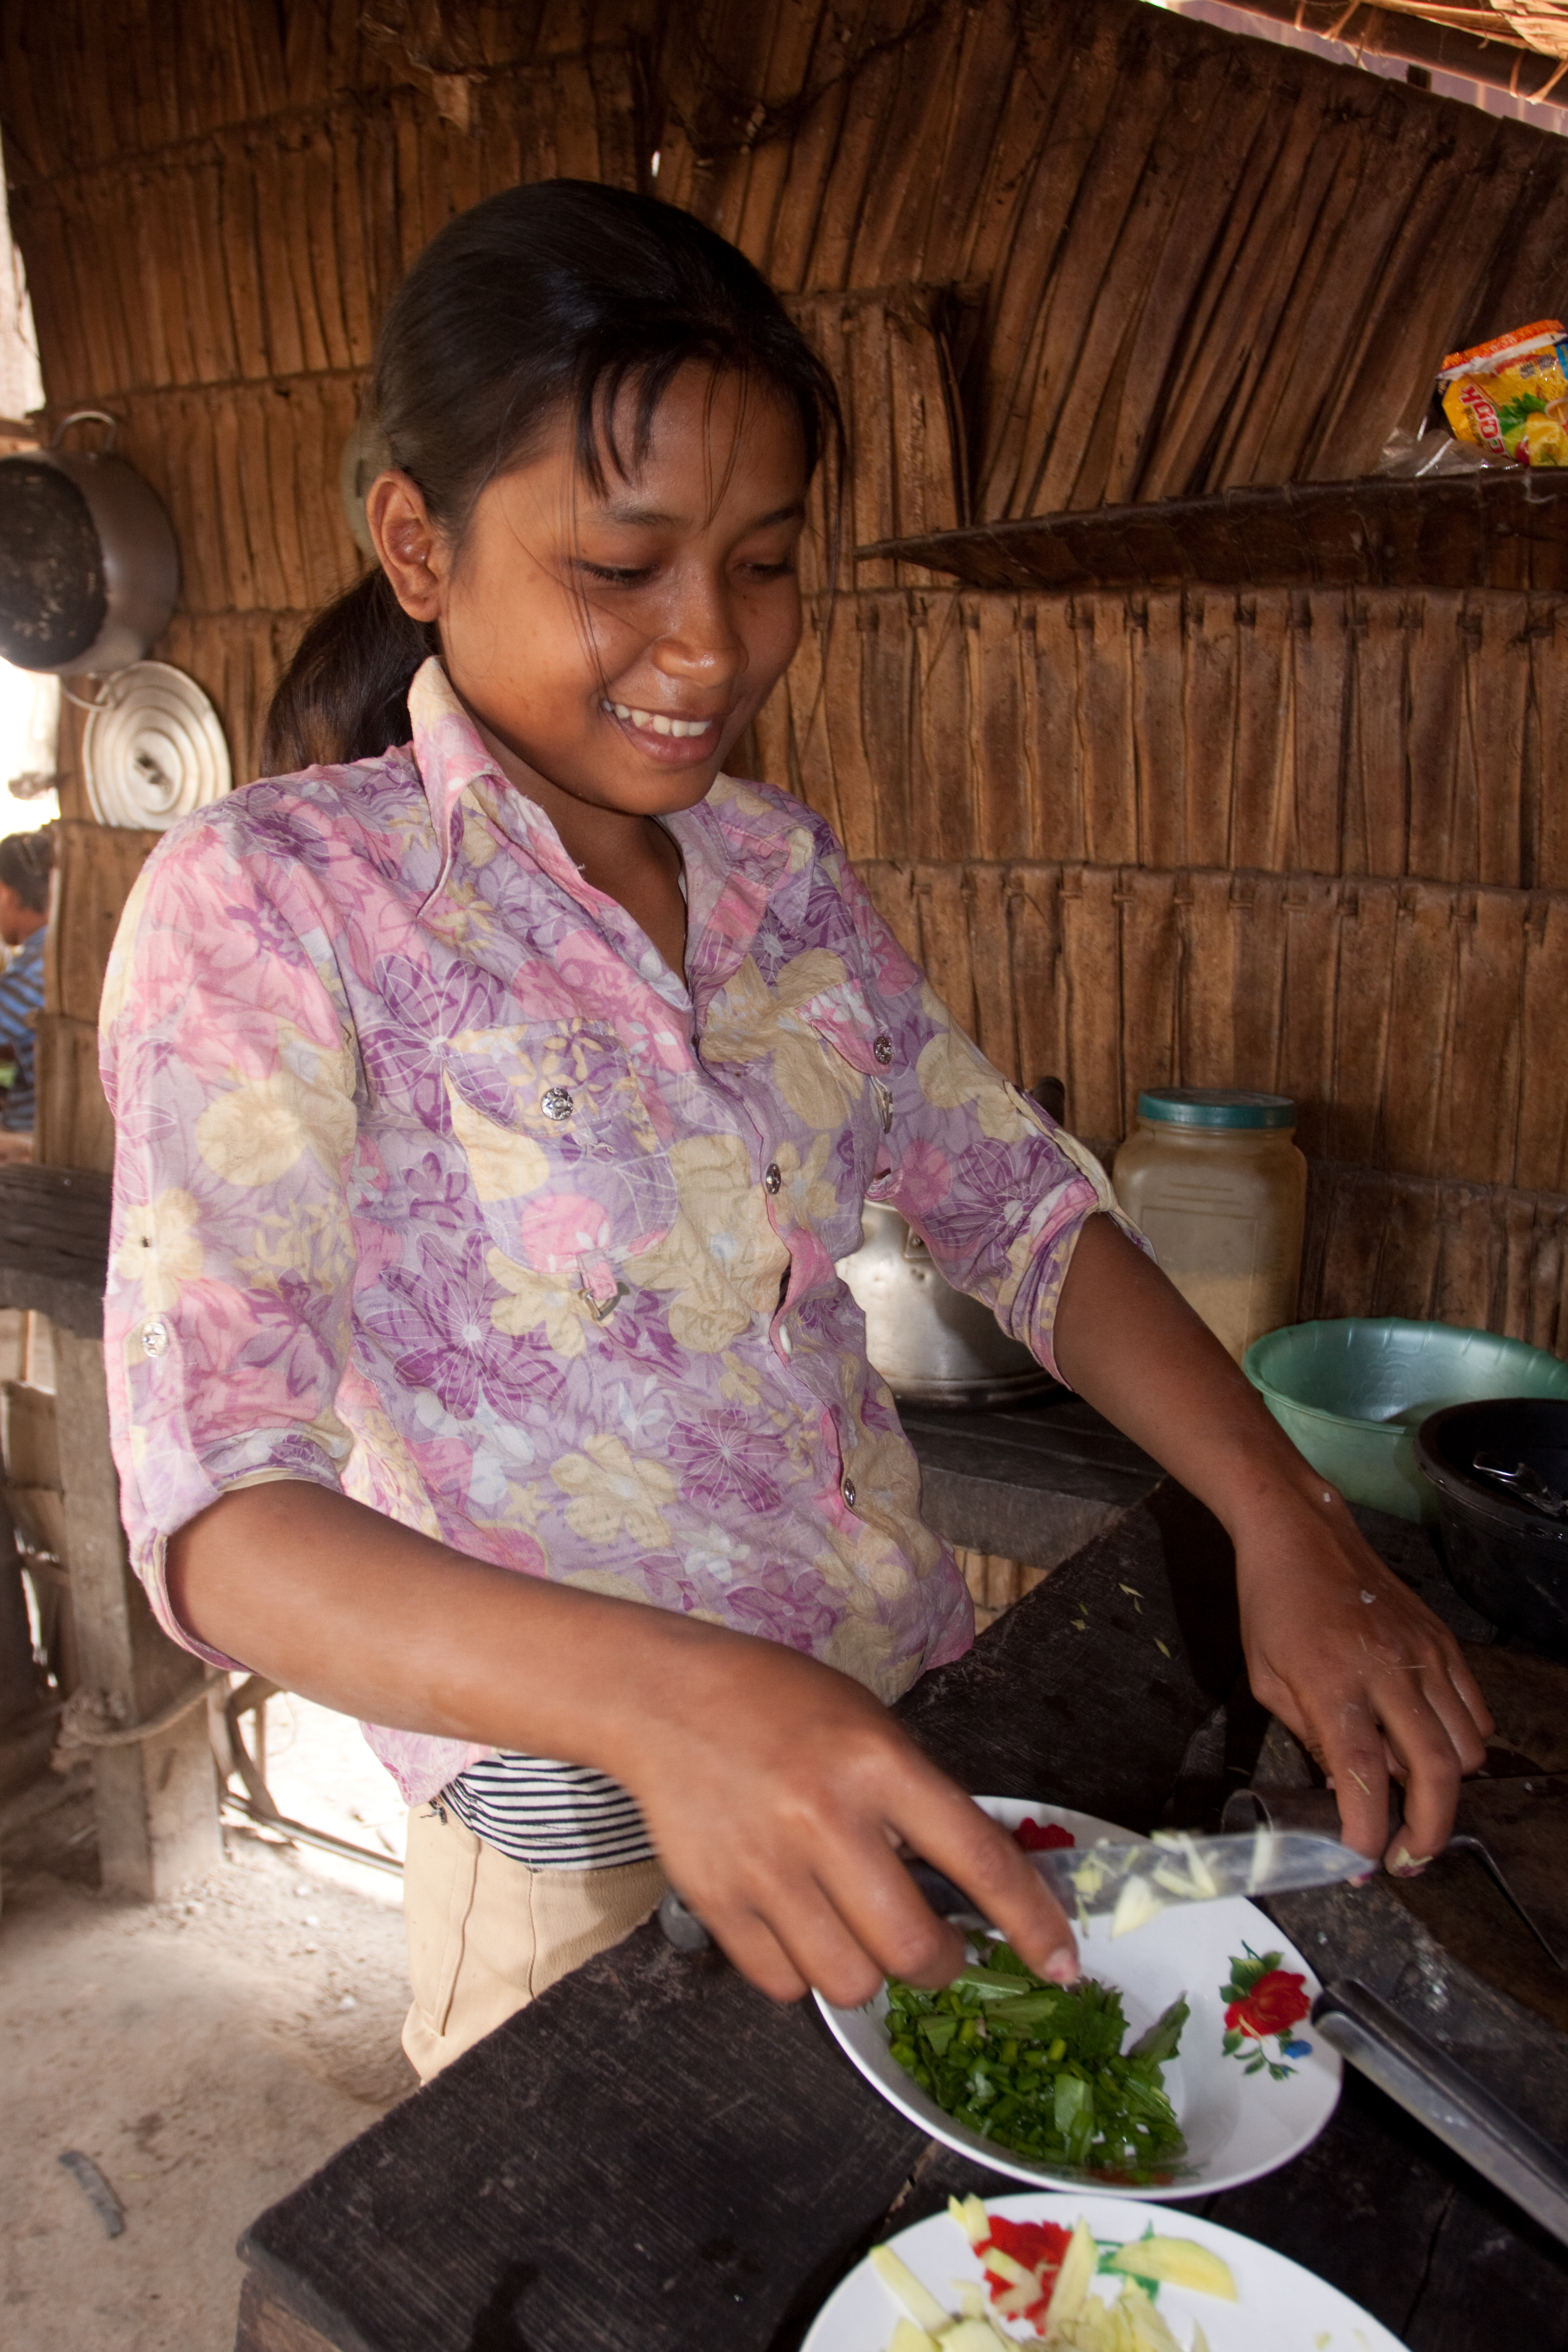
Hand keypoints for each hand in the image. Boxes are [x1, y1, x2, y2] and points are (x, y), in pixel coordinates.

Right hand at [599, 1625, 1079, 2007]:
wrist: (665, 1697)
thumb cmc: (778, 1704)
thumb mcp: (869, 1725)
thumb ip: (919, 1801)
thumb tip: (977, 1885)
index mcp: (879, 1764)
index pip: (980, 1861)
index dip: (1032, 1925)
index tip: (1061, 1965)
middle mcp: (826, 1819)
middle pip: (912, 1947)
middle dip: (939, 1964)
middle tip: (934, 1951)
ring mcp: (766, 1867)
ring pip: (849, 1981)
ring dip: (867, 1973)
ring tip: (852, 1929)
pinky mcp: (715, 1900)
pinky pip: (782, 1984)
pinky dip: (800, 1973)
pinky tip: (795, 1924)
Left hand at [1234, 1487, 1492, 1869]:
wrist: (1301, 1533)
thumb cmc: (1272, 1605)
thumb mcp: (1268, 1679)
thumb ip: (1312, 1738)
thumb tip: (1349, 1792)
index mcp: (1332, 1683)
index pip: (1362, 1775)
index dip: (1366, 1830)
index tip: (1362, 1862)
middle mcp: (1388, 1670)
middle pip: (1437, 1773)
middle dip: (1426, 1832)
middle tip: (1406, 1858)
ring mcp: (1424, 1654)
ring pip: (1467, 1749)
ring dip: (1446, 1789)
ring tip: (1412, 1798)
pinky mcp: (1444, 1641)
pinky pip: (1475, 1712)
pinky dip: (1463, 1744)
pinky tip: (1429, 1746)